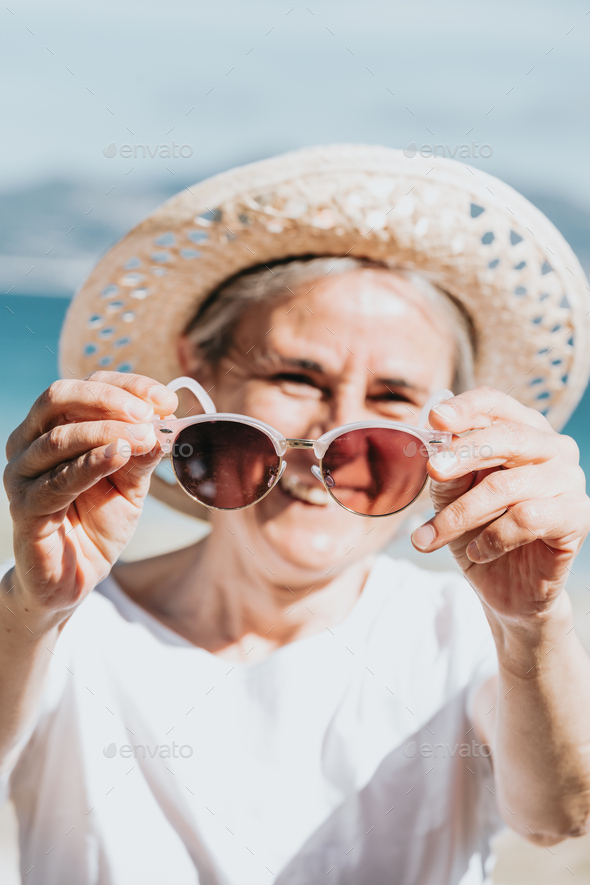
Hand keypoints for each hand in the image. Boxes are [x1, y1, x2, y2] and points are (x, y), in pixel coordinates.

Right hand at [3, 372, 176, 620]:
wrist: (73, 577)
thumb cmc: (97, 522)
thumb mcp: (130, 483)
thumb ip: (143, 454)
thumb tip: (165, 424)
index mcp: (53, 426)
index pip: (86, 387)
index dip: (127, 387)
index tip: (166, 400)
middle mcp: (29, 442)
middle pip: (59, 398)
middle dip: (109, 400)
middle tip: (149, 414)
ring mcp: (22, 473)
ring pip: (59, 437)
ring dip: (108, 431)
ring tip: (146, 436)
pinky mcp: (25, 507)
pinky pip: (59, 479)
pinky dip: (92, 462)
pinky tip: (121, 454)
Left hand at [410, 386, 589, 621]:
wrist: (507, 587)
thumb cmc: (480, 530)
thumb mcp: (452, 495)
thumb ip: (448, 467)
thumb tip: (435, 443)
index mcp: (521, 430)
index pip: (495, 404)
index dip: (465, 408)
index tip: (435, 419)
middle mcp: (552, 448)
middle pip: (507, 436)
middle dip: (464, 453)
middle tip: (433, 470)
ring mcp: (569, 480)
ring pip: (507, 485)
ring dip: (461, 514)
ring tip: (432, 537)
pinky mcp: (578, 516)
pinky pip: (527, 518)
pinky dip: (492, 538)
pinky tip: (477, 552)